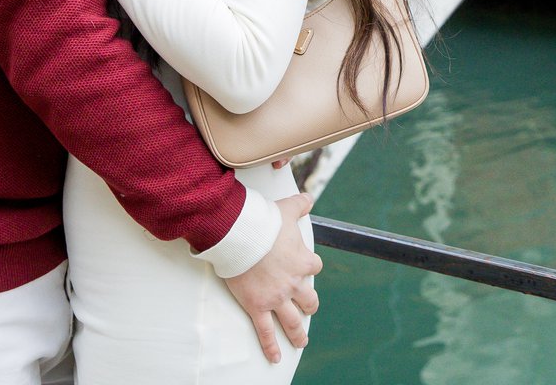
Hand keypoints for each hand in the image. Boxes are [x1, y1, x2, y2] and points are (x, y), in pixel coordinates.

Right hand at [223, 193, 321, 364]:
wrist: (241, 236)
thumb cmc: (264, 222)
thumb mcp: (287, 209)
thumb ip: (300, 203)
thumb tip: (308, 197)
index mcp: (302, 261)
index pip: (314, 268)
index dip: (309, 266)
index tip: (305, 266)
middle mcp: (293, 283)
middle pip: (309, 299)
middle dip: (309, 304)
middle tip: (307, 307)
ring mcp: (276, 298)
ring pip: (292, 320)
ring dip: (298, 332)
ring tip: (301, 341)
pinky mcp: (257, 307)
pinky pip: (266, 332)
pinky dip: (271, 347)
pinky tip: (276, 357)